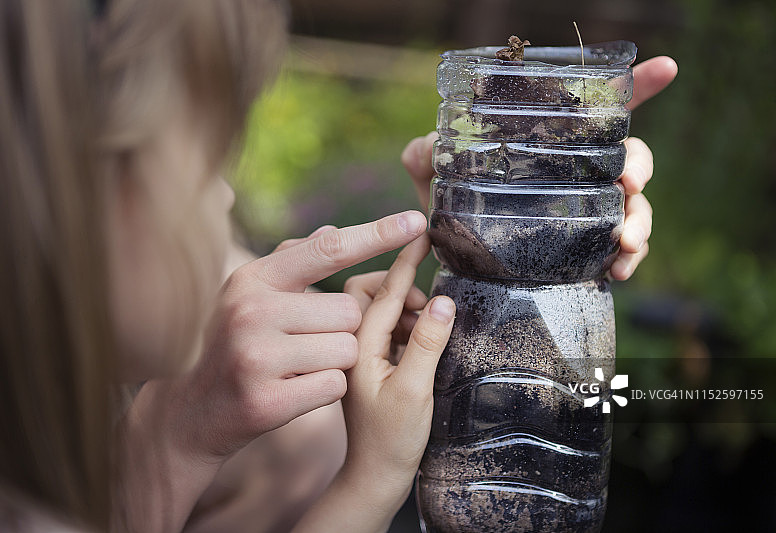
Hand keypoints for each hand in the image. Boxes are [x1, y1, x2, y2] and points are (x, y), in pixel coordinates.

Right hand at [118, 210, 427, 532]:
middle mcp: (251, 310)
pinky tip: (296, 390)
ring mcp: (256, 356)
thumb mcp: (251, 295)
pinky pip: (335, 385)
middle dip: (343, 329)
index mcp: (252, 278)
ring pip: (348, 349)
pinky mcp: (267, 400)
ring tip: (299, 366)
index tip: (416, 220)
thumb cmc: (235, 342)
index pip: (327, 249)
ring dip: (337, 360)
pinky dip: (327, 389)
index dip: (376, 235)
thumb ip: (293, 262)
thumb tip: (335, 231)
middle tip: (306, 342)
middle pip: (349, 311)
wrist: (195, 411)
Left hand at [343, 235, 453, 500]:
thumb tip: (441, 300)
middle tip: (429, 310)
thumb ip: (427, 342)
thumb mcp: (416, 390)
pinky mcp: (371, 361)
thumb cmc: (393, 437)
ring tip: (429, 332)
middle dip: (403, 291)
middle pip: (373, 294)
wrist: (376, 473)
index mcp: (358, 345)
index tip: (422, 233)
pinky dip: (406, 327)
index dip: (405, 261)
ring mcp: (361, 351)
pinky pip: (387, 329)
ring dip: (407, 311)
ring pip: (381, 311)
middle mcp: (354, 343)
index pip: (382, 292)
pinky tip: (422, 342)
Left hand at [401, 56, 677, 280]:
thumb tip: (427, 147)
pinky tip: (618, 270)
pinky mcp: (590, 250)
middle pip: (632, 157)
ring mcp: (589, 213)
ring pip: (636, 207)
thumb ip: (425, 155)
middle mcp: (579, 175)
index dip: (636, 86)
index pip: (599, 112)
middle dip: (641, 167)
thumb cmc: (449, 206)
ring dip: (642, 222)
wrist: (451, 261)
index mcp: (552, 146)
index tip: (665, 68)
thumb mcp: (433, 176)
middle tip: (628, 183)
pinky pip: (626, 251)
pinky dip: (630, 259)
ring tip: (627, 241)